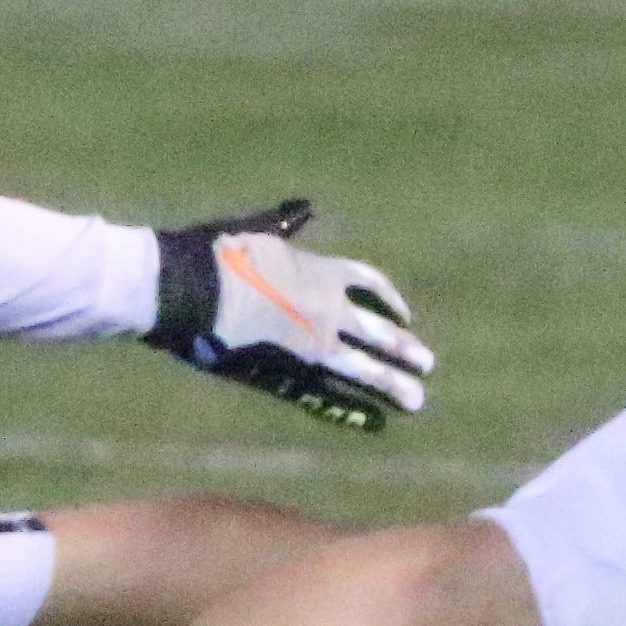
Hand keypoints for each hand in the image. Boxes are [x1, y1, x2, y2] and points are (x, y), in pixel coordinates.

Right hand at [145, 200, 432, 430]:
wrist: (198, 284)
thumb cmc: (221, 252)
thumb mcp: (260, 231)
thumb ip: (285, 224)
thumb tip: (303, 206)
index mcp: (320, 270)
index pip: (367, 284)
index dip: (387, 299)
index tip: (404, 315)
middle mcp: (326, 306)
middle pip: (375, 330)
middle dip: (401, 347)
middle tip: (427, 364)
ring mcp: (312, 339)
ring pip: (362, 365)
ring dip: (390, 383)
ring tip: (416, 400)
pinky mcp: (292, 366)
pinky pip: (329, 390)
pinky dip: (351, 406)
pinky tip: (375, 419)